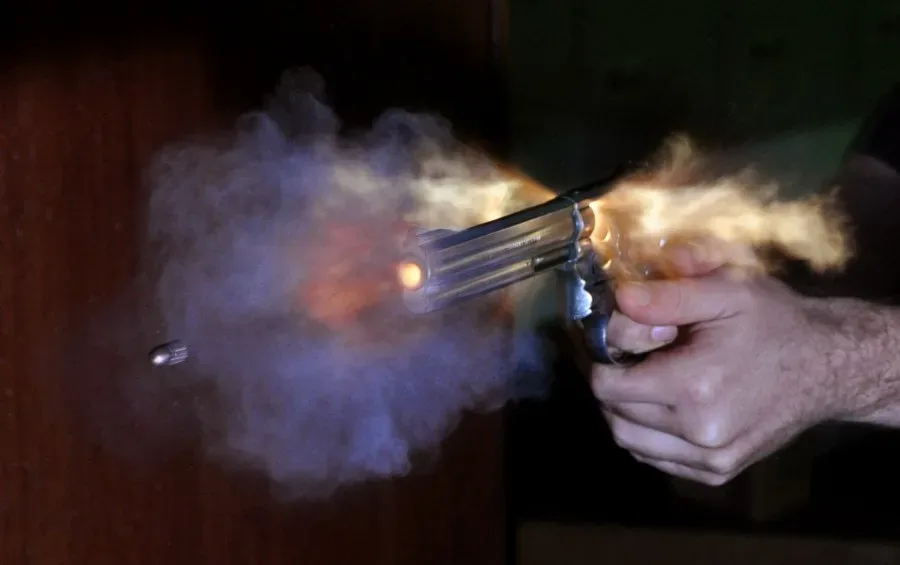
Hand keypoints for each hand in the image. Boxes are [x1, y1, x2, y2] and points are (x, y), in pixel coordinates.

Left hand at [592, 258, 839, 485]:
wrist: (827, 366)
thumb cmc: (774, 323)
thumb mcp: (728, 290)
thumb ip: (669, 296)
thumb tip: (619, 300)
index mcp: (695, 386)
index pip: (607, 385)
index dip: (604, 359)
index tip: (617, 342)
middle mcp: (701, 432)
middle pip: (614, 413)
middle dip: (614, 383)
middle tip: (633, 357)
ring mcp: (711, 458)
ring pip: (629, 440)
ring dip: (624, 411)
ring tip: (647, 380)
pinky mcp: (719, 472)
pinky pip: (655, 458)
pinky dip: (646, 434)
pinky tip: (665, 405)